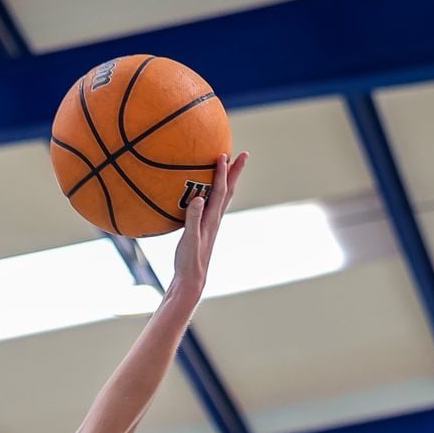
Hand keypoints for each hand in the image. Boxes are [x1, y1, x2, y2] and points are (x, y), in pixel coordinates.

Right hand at [169, 151, 246, 293]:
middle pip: (229, 190)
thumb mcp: (189, 239)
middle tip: (243, 155)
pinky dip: (216, 192)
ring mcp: (211, 223)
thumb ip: (193, 218)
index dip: (222, 172)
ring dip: (229, 180)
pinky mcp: (205, 228)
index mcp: (211, 218)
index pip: (220, 191)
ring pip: (224, 197)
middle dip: (235, 172)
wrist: (192, 278)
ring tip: (230, 167)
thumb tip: (198, 197)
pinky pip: (214, 204)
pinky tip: (208, 192)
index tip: (223, 154)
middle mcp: (215, 218)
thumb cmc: (190, 260)